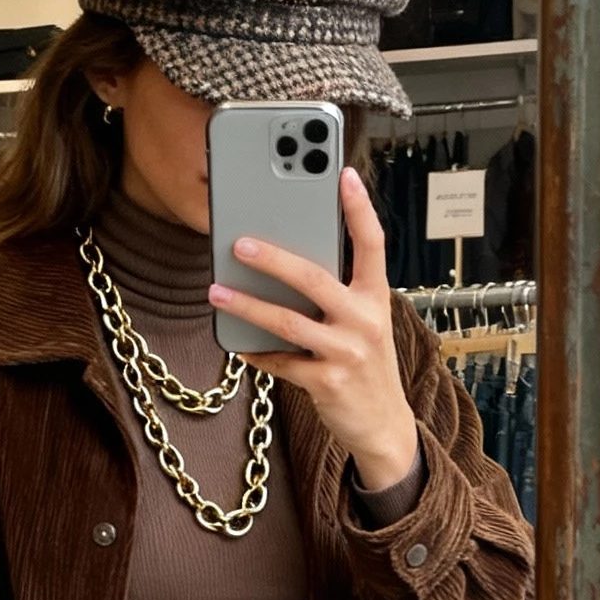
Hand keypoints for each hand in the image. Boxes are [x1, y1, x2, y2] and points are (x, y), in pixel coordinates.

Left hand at [207, 165, 418, 492]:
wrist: (383, 425)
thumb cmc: (365, 364)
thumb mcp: (364, 322)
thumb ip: (338, 292)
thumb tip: (286, 262)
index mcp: (376, 297)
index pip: (372, 243)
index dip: (359, 207)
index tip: (343, 173)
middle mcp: (365, 321)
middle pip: (314, 279)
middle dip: (273, 258)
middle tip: (239, 242)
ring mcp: (347, 353)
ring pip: (288, 321)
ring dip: (247, 305)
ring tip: (216, 291)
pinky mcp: (327, 384)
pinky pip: (281, 362)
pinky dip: (256, 353)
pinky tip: (236, 344)